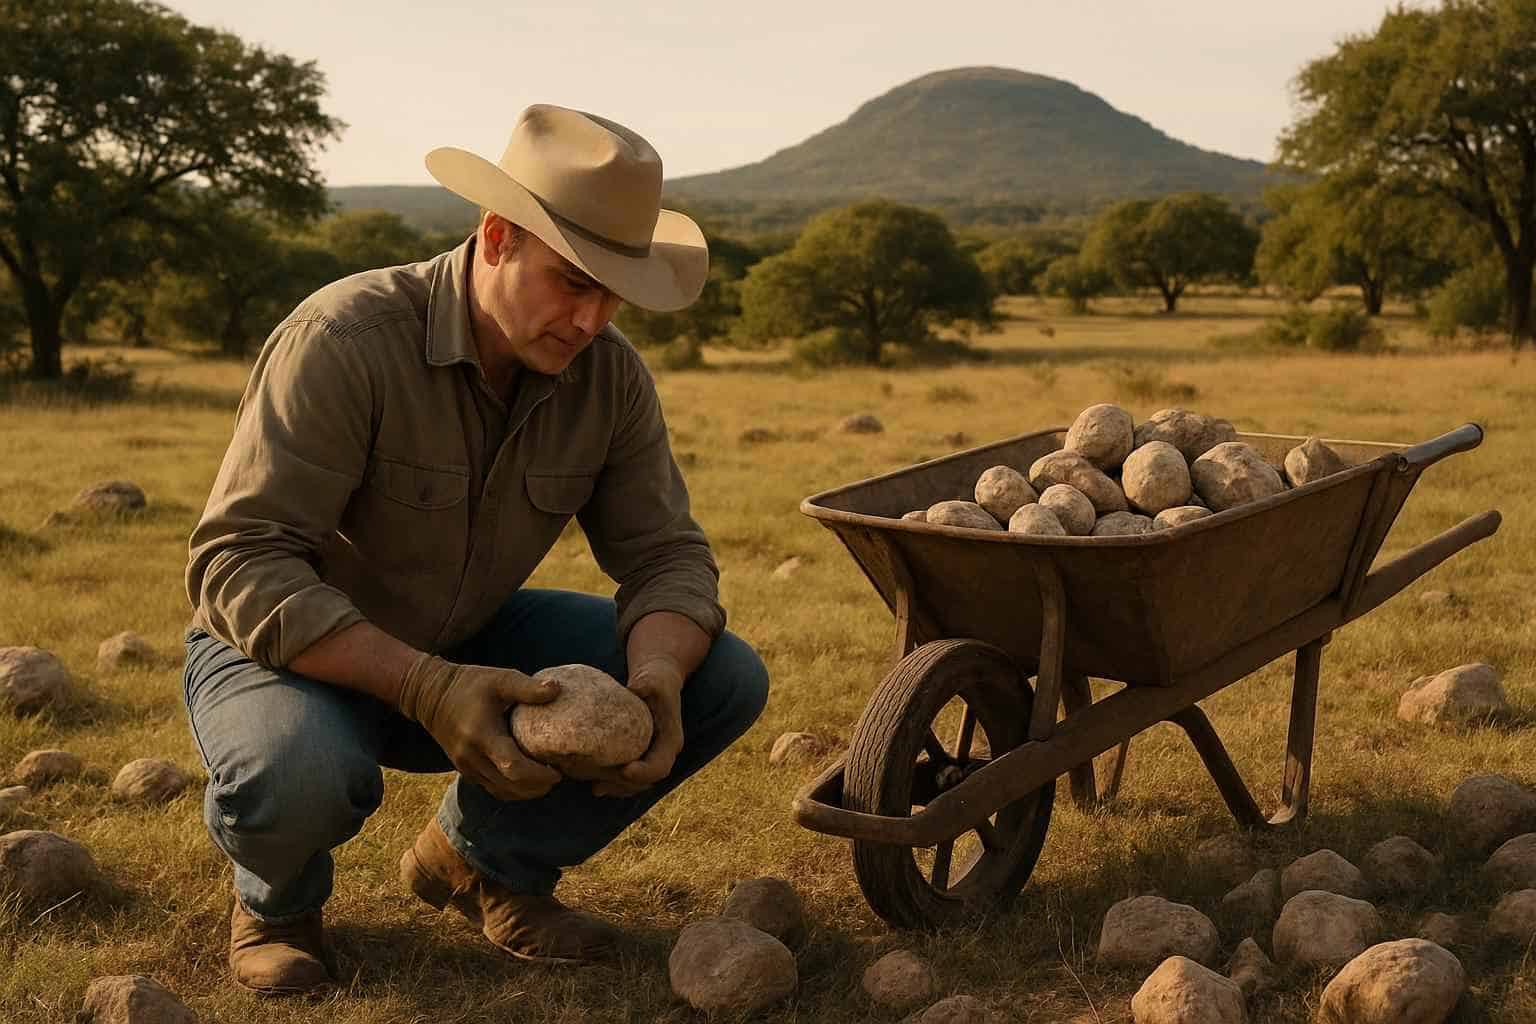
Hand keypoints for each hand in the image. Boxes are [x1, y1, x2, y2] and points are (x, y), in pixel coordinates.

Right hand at [397, 653, 562, 800]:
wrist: (431, 695)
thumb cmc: (470, 684)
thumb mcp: (500, 679)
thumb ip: (527, 687)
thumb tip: (558, 689)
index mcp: (482, 735)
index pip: (513, 767)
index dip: (538, 774)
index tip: (558, 770)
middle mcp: (472, 756)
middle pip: (509, 786)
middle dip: (537, 787)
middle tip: (557, 777)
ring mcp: (466, 766)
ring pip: (501, 791)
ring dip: (525, 792)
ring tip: (546, 781)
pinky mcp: (464, 770)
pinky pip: (491, 787)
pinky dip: (511, 789)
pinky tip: (527, 781)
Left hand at [590, 657, 685, 797]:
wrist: (658, 680)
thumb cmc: (656, 680)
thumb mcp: (653, 680)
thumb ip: (647, 685)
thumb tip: (635, 689)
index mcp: (670, 740)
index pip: (661, 766)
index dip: (644, 772)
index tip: (625, 770)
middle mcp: (662, 753)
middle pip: (646, 782)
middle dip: (623, 785)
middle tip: (600, 784)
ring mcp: (651, 758)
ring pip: (636, 784)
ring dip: (616, 788)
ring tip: (594, 787)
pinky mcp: (638, 757)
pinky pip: (627, 777)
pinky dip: (612, 781)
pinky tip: (591, 780)